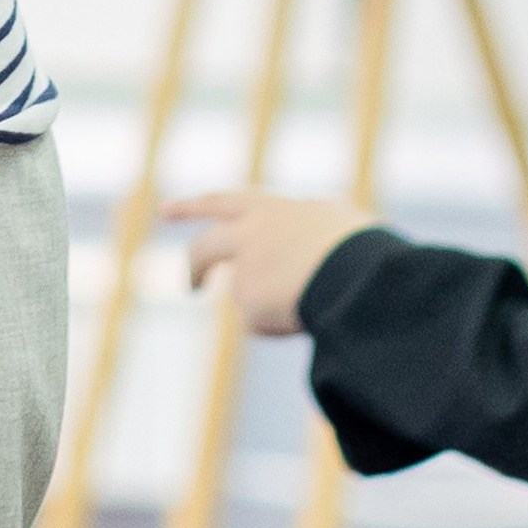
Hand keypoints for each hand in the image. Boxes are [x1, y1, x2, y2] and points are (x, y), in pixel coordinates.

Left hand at [166, 190, 371, 334]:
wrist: (359, 273)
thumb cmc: (362, 249)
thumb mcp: (335, 227)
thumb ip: (307, 236)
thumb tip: (302, 259)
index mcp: (271, 208)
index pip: (224, 200)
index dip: (194, 206)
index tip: (165, 210)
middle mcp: (250, 232)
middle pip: (205, 248)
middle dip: (196, 266)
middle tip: (193, 285)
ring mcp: (245, 267)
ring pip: (247, 299)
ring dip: (272, 309)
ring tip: (313, 302)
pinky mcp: (248, 301)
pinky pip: (262, 324)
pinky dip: (280, 326)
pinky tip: (306, 316)